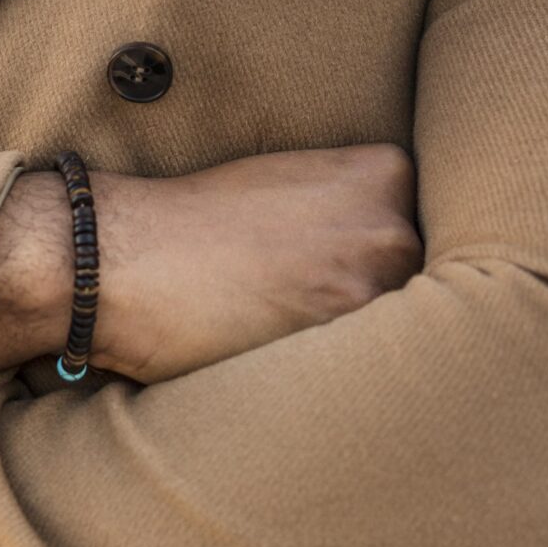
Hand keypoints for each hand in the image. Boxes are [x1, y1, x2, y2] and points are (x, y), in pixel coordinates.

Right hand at [89, 144, 422, 383]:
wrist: (122, 258)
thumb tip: (397, 250)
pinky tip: (289, 358)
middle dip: (378, 301)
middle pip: (421, 282)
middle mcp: (393, 226)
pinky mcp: (342, 345)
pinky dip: (337, 374)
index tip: (344, 268)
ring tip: (296, 336)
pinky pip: (364, 370)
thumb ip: (352, 206)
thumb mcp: (291, 182)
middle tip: (309, 307)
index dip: (383, 259)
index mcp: (384, 172)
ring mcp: (374, 287)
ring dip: (361, 343)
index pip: (425, 229)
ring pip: (399, 332)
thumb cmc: (195, 221)